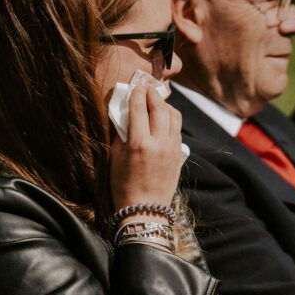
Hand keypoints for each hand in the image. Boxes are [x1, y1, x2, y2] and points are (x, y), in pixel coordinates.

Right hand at [110, 83, 182, 212]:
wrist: (145, 209)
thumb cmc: (123, 186)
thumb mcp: (114, 159)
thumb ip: (121, 135)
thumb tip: (125, 117)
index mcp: (139, 143)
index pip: (139, 109)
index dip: (137, 94)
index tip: (135, 85)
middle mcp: (159, 143)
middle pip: (160, 108)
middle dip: (153, 94)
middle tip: (147, 86)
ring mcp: (172, 148)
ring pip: (174, 117)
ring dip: (166, 105)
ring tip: (158, 99)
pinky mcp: (179, 155)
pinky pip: (177, 130)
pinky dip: (172, 119)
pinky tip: (165, 117)